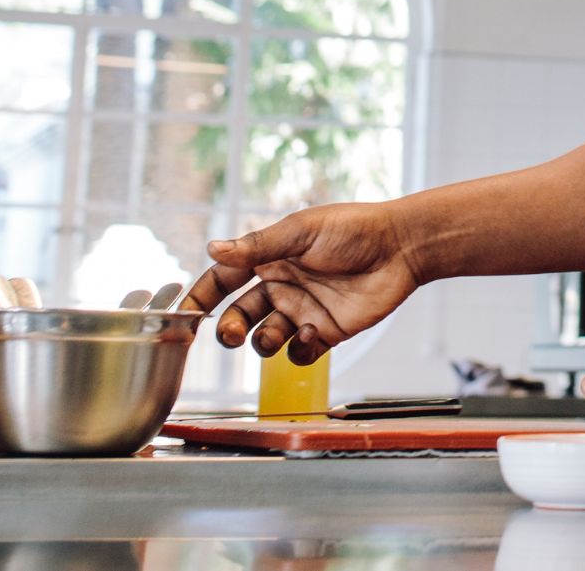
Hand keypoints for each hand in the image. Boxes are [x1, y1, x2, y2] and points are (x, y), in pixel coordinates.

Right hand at [184, 202, 424, 363]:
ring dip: (262, 341)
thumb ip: (258, 246)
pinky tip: (312, 332)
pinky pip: (299, 354)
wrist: (401, 246)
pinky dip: (299, 351)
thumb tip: (213, 248)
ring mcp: (302, 310)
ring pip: (264, 340)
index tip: (184, 316)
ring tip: (276, 331)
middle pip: (238, 317)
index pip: (223, 280)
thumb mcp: (302, 231)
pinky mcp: (326, 332)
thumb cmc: (353, 229)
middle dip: (227, 329)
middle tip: (229, 332)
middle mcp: (281, 286)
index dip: (201, 297)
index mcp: (270, 259)